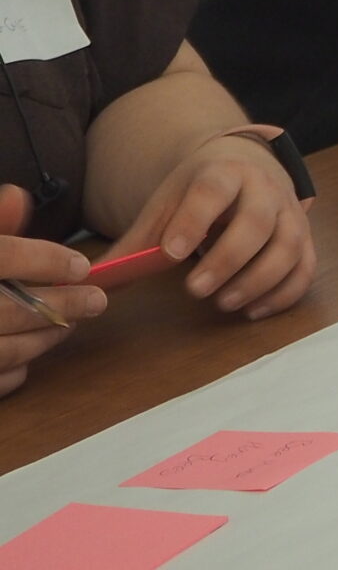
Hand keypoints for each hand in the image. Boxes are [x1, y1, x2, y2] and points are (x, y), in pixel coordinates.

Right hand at [0, 184, 101, 396]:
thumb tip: (18, 198)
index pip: (2, 256)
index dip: (45, 260)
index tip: (81, 265)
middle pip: (9, 309)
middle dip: (60, 305)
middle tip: (95, 300)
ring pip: (3, 350)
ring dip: (43, 339)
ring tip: (68, 325)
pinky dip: (13, 371)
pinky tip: (26, 357)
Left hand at [111, 137, 314, 320]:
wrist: (245, 168)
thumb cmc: (200, 195)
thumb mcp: (166, 206)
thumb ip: (136, 244)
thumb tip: (95, 282)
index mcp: (225, 172)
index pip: (213, 190)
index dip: (194, 220)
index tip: (172, 253)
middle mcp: (265, 189)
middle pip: (257, 221)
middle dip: (228, 259)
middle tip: (196, 290)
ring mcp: (291, 213)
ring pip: (288, 246)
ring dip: (258, 280)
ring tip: (225, 304)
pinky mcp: (305, 238)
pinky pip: (306, 267)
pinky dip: (284, 293)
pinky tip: (253, 310)